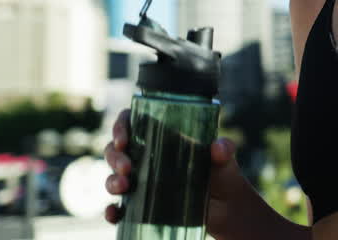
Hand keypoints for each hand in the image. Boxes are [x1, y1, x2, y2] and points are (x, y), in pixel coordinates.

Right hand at [102, 109, 248, 235]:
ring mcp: (141, 182)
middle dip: (114, 157)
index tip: (123, 139)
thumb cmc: (222, 174)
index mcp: (162, 138)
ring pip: (113, 177)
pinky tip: (115, 214)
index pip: (132, 123)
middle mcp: (146, 158)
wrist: (226, 208)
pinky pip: (118, 208)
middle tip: (126, 167)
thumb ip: (225, 151)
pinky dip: (112, 211)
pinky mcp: (141, 206)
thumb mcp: (225, 160)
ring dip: (111, 181)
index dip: (121, 127)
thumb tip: (219, 147)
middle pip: (116, 150)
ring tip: (123, 186)